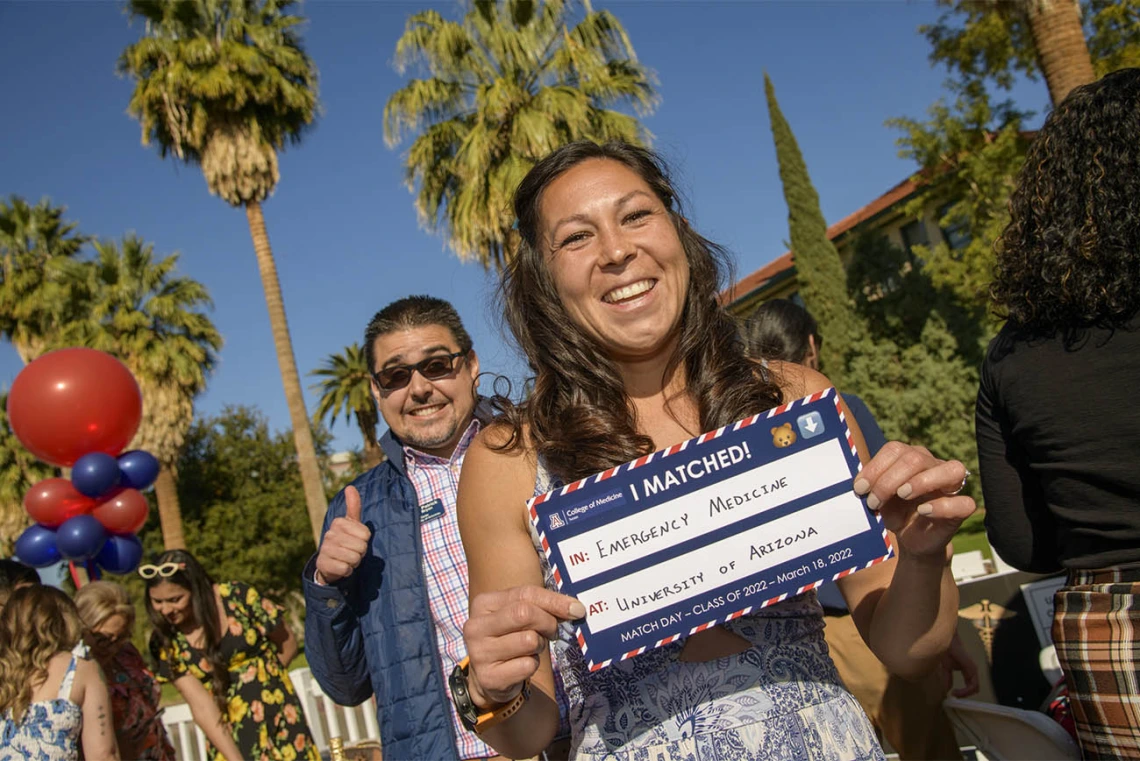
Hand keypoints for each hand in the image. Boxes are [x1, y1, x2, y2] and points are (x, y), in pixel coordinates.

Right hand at [315, 486, 370, 583]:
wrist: (329, 562)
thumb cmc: (346, 540)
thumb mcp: (351, 523)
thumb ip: (353, 506)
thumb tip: (350, 487)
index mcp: (338, 522)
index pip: (366, 534)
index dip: (364, 541)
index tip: (355, 540)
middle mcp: (329, 534)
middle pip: (361, 547)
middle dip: (360, 553)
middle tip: (351, 551)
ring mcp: (325, 549)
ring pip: (354, 558)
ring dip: (354, 562)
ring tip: (346, 559)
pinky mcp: (323, 564)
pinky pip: (345, 569)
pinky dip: (347, 571)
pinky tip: (341, 567)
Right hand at [463, 585, 584, 706]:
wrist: (491, 676)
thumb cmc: (511, 637)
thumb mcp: (521, 616)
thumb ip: (544, 606)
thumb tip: (576, 609)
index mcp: (483, 604)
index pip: (525, 594)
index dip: (554, 601)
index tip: (577, 610)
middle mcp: (475, 627)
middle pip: (524, 613)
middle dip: (547, 622)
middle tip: (551, 632)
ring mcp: (479, 653)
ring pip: (529, 640)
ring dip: (539, 646)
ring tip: (531, 649)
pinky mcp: (488, 677)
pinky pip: (527, 666)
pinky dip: (532, 665)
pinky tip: (522, 665)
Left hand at [853, 442, 975, 559]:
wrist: (910, 540)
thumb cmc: (896, 512)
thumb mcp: (879, 498)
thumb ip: (871, 486)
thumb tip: (858, 484)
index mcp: (912, 458)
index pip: (895, 449)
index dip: (875, 467)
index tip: (860, 488)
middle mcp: (934, 466)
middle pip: (915, 458)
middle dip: (889, 480)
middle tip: (874, 501)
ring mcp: (951, 487)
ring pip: (951, 469)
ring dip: (921, 481)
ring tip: (902, 495)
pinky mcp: (961, 509)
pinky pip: (963, 502)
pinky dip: (942, 505)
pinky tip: (923, 510)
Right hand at [939, 632, 980, 696]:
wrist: (946, 641)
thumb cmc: (947, 651)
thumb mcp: (946, 668)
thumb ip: (948, 678)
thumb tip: (947, 690)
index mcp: (968, 671)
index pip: (970, 686)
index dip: (963, 693)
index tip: (952, 695)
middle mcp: (973, 671)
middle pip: (974, 689)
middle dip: (964, 695)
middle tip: (953, 697)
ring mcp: (973, 670)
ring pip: (975, 689)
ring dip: (964, 694)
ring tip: (954, 694)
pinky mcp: (971, 669)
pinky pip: (973, 685)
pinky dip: (965, 691)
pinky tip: (955, 691)